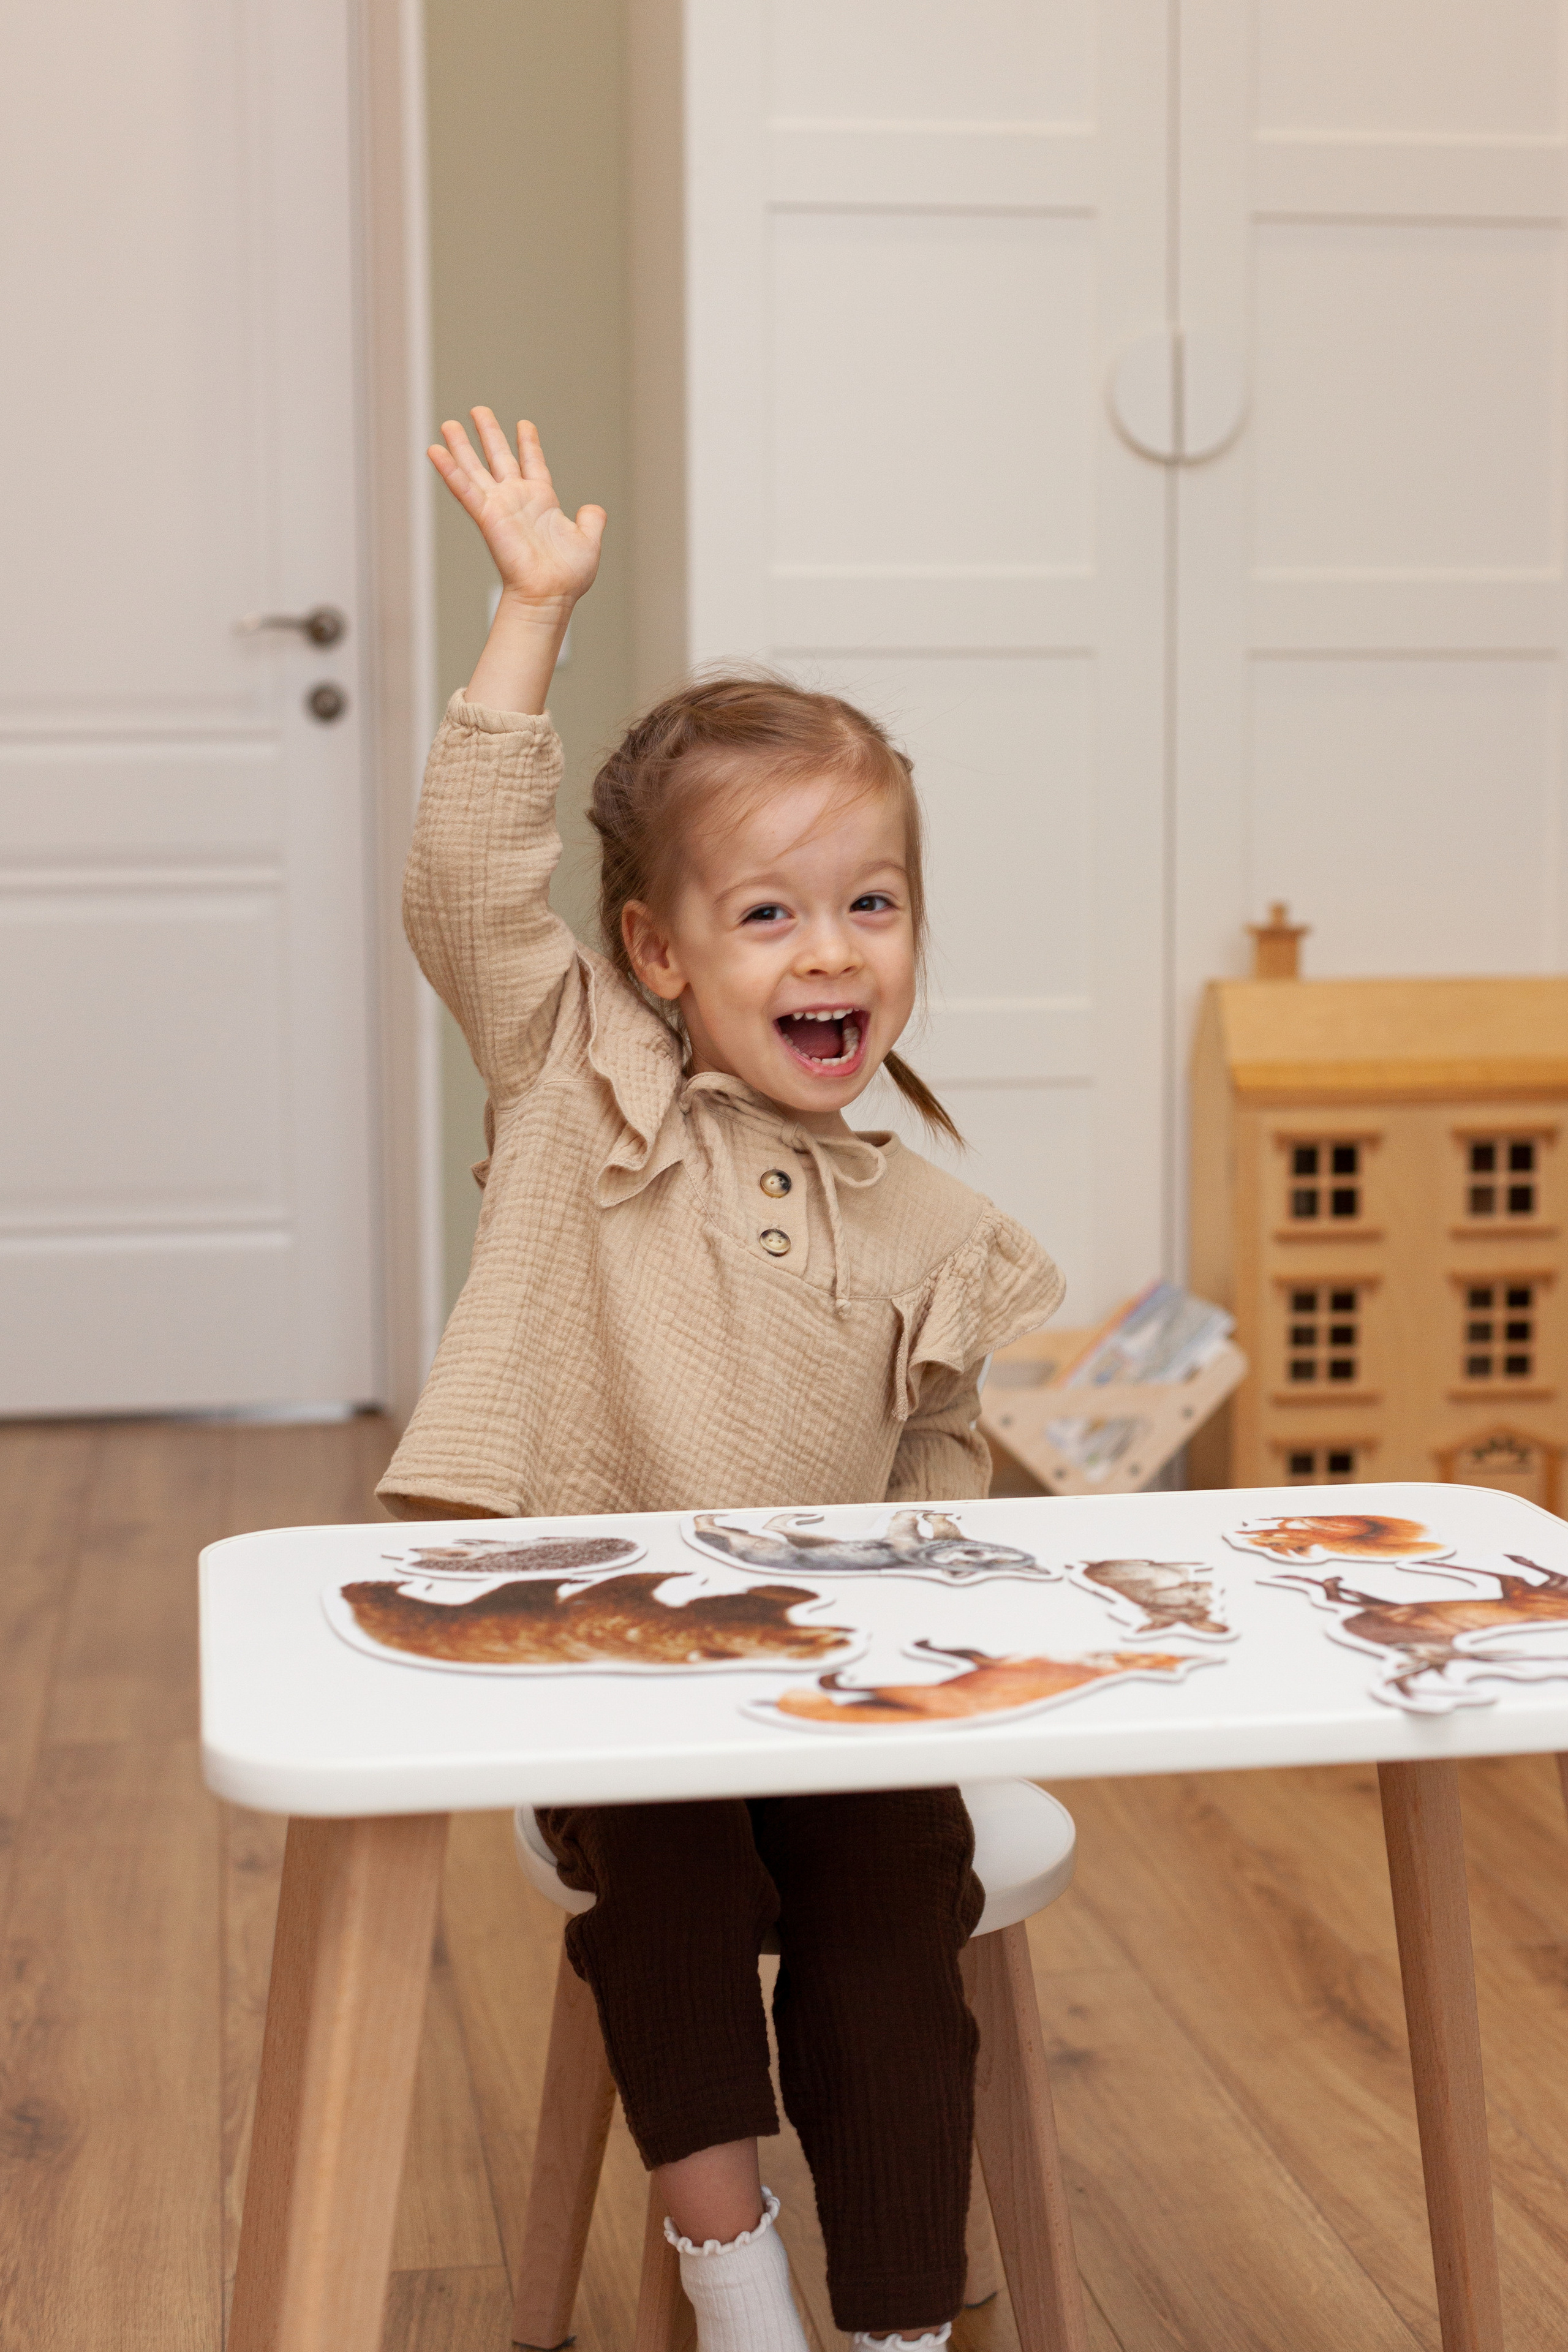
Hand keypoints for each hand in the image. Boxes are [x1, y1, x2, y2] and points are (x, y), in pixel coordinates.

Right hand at [428, 409, 604, 611]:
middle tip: (478, 410)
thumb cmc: (568, 576)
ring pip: (476, 469)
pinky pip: (465, 489)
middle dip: (489, 434)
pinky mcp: (487, 517)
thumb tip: (594, 508)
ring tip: (448, 424)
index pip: (532, 463)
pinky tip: (435, 451)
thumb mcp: (588, 541)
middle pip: (500, 458)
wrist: (551, 594)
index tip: (524, 424)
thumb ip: (591, 521)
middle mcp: (518, 500)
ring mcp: (500, 506)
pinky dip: (450, 470)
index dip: (528, 444)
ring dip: (461, 447)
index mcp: (542, 501)